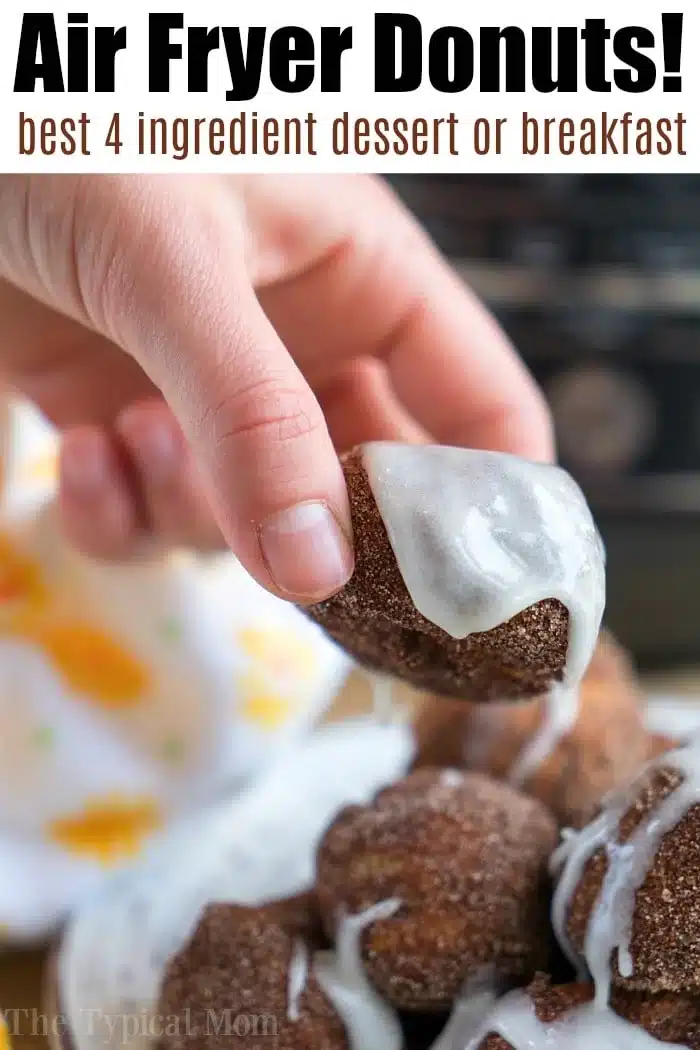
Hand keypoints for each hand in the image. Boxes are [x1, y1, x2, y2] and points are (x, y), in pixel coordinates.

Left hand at [0, 175, 552, 602]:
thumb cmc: (69, 135)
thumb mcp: (176, 262)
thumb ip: (253, 413)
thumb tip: (319, 569)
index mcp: (364, 279)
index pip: (482, 410)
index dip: (492, 507)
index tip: (473, 597)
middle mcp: (301, 348)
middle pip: (366, 492)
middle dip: (327, 541)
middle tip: (294, 569)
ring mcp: (210, 395)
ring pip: (251, 523)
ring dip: (195, 510)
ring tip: (136, 431)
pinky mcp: (121, 424)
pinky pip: (149, 521)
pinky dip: (116, 514)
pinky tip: (78, 450)